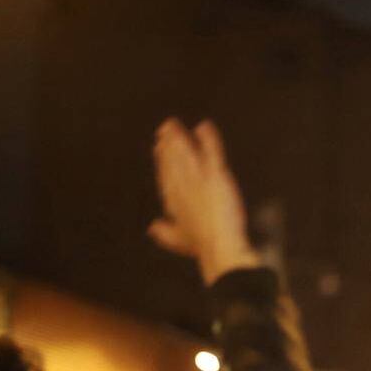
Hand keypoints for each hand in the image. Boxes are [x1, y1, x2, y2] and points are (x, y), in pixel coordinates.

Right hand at [149, 118, 260, 283]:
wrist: (218, 247)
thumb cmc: (201, 246)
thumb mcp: (179, 239)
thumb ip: (164, 232)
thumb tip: (152, 228)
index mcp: (172, 200)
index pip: (165, 174)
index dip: (162, 160)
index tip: (158, 147)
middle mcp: (182, 186)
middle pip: (172, 160)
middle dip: (167, 143)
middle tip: (164, 128)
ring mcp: (198, 179)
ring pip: (186, 153)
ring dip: (179, 137)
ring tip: (174, 124)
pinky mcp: (216, 176)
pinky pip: (211, 152)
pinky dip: (208, 138)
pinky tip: (204, 126)